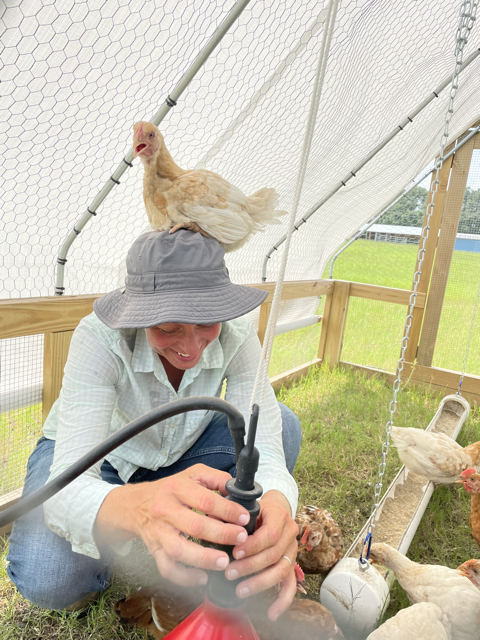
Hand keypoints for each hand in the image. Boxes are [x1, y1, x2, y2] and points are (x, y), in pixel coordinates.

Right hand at [95, 464, 249, 586]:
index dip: (227, 510)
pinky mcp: (154, 549)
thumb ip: (216, 478)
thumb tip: (238, 489)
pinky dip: (184, 577)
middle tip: (241, 538)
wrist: (137, 503)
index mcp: (177, 488)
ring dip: (203, 558)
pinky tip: (202, 577)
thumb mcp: (193, 474)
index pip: (205, 500)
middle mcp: (165, 509)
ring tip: (224, 562)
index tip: (244, 517)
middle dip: (221, 534)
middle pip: (194, 525)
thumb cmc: (171, 489)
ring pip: (179, 550)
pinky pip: (167, 568)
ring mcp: (158, 532)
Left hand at [224, 490, 298, 620]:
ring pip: (281, 571)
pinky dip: (282, 601)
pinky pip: (290, 584)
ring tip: (240, 591)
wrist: (273, 510)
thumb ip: (230, 513)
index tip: (234, 553)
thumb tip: (211, 521)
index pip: (270, 534)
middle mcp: (289, 532)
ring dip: (260, 583)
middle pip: (274, 554)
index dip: (252, 546)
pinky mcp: (291, 564)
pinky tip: (271, 614)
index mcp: (279, 515)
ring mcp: (292, 550)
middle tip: (229, 573)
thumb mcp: (245, 506)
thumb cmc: (255, 509)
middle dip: (250, 566)